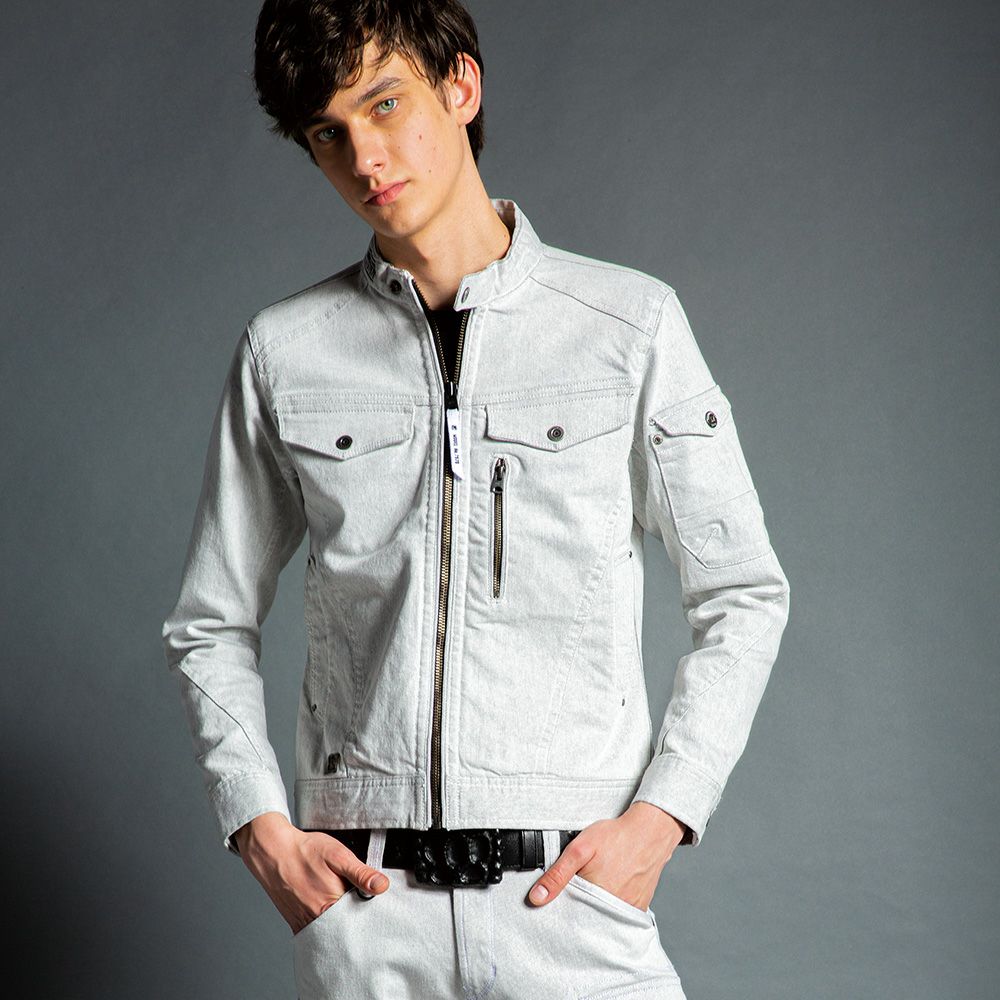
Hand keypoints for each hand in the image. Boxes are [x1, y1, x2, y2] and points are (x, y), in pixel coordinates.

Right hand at [232, 812, 390, 934]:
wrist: (274, 852)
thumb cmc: (305, 851)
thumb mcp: (339, 856)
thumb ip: (361, 874)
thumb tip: (382, 886)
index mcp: (333, 903)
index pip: (361, 918)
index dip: (369, 910)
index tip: (371, 900)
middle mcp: (318, 918)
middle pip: (346, 927)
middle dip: (355, 917)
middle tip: (354, 897)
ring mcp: (305, 923)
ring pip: (331, 931)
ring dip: (339, 922)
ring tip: (340, 901)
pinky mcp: (296, 923)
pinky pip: (315, 932)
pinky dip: (324, 926)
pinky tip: (326, 910)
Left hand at [527, 802, 686, 910]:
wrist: (650, 831)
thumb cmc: (616, 837)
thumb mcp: (579, 848)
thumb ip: (557, 874)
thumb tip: (537, 898)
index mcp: (594, 896)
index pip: (569, 913)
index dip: (560, 904)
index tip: (556, 897)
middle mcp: (612, 909)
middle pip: (585, 917)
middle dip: (577, 906)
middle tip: (581, 881)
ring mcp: (627, 910)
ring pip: (602, 916)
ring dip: (594, 906)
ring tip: (595, 883)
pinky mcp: (639, 907)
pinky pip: (619, 914)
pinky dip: (610, 906)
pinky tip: (610, 888)